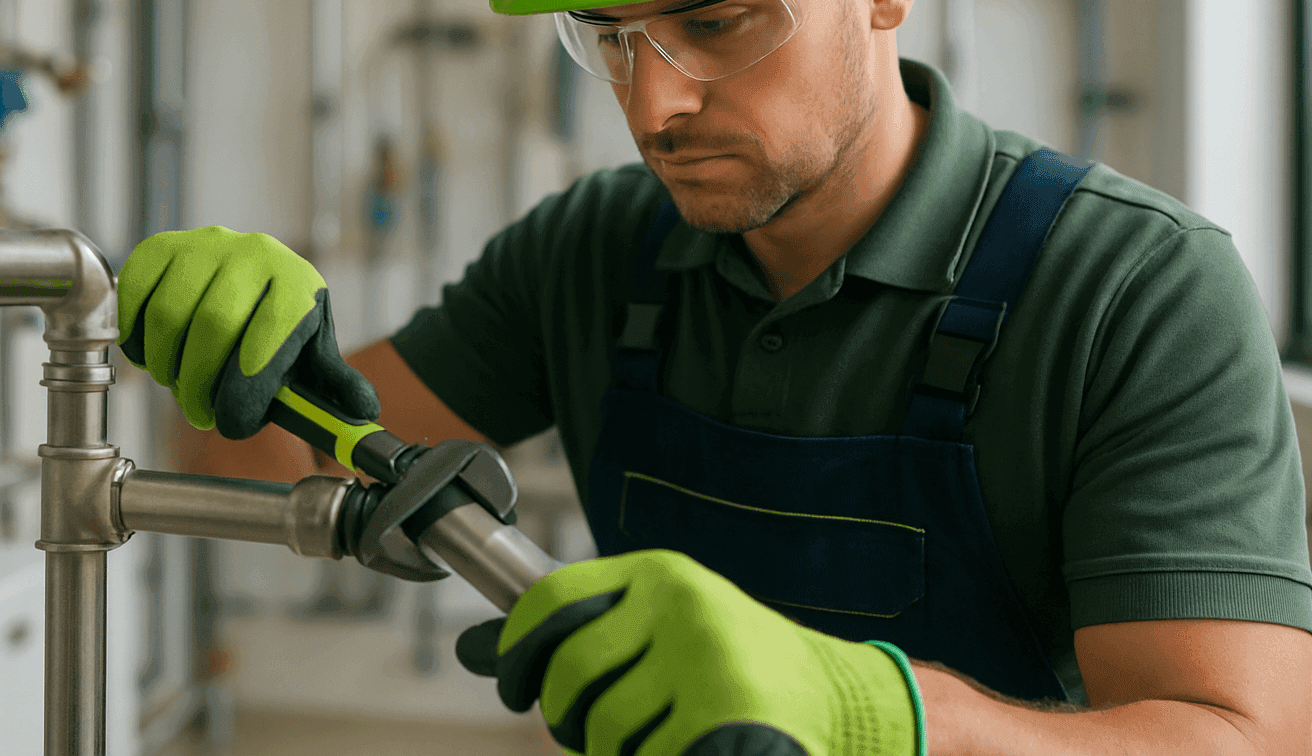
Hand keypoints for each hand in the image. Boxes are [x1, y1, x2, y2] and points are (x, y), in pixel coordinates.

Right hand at [117, 226, 378, 436]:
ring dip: (165, 364)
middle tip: (199, 413)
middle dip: (199, 384)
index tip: (232, 423)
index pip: (269, 335)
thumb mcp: (313, 354)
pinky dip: (136, 333)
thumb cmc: (284, 327)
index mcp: (297, 284)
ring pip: (168, 314)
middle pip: (212, 325)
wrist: (258, 279)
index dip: (246, 388)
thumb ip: (334, 385)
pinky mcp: (166, 246)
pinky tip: (152, 354)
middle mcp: (255, 254)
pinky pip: (135, 292)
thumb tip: (365, 412)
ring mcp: (208, 245)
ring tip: (179, 383)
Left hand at [456, 550, 923, 755]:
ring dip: (620, 752)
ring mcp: (707, 657)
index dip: (515, 652)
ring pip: (606, 731)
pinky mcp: (728, 713)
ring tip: (664, 737)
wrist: (843, 699)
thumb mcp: (658, 630)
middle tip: (601, 729)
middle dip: (572, 719)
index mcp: (658, 573)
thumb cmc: (733, 666)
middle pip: (570, 676)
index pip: (549, 602)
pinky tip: (686, 746)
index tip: (512, 686)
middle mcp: (680, 603)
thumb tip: (468, 650)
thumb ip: (576, 636)